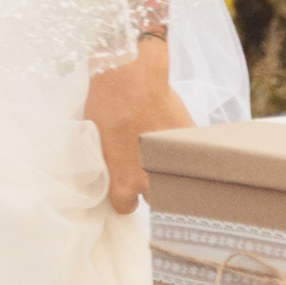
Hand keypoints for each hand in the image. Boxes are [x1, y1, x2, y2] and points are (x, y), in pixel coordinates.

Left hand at [83, 35, 191, 212]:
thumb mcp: (95, 140)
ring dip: (170, 172)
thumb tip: (109, 170)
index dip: (125, 197)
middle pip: (155, 198)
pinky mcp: (190, 142)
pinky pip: (189, 156)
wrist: (131, 76)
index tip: (125, 186)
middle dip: (151, 187)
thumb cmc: (105, 105)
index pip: (125, 207)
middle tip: (144, 166)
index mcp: (124, 181)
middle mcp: (151, 180)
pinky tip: (175, 139)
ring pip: (176, 180)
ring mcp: (174, 162)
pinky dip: (185, 151)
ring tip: (161, 154)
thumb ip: (108, 164)